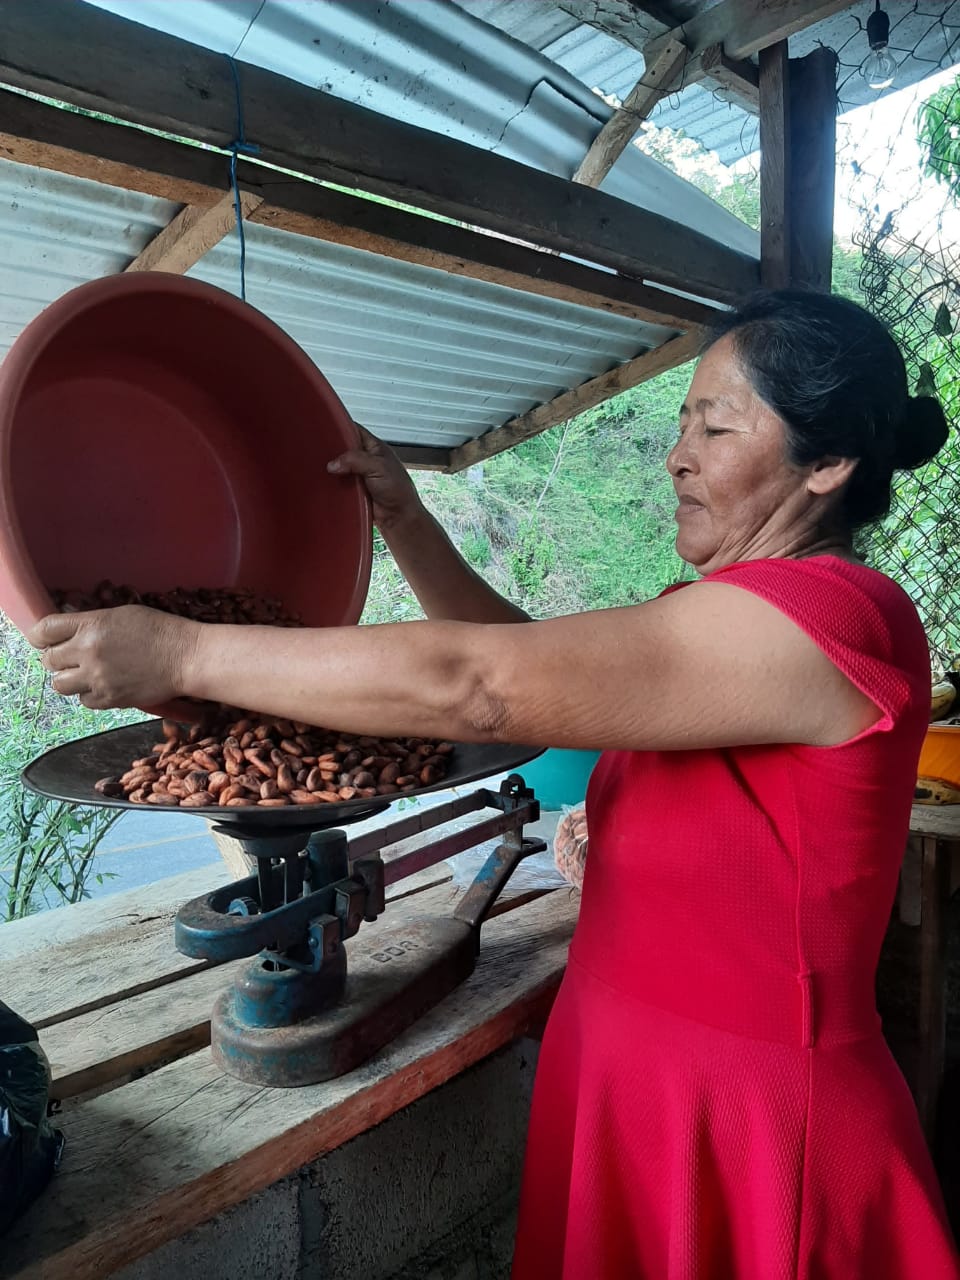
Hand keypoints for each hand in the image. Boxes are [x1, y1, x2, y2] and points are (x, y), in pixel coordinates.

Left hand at [28, 606, 197, 708]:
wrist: (186, 657)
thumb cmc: (161, 630)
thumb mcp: (122, 615)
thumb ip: (92, 623)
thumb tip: (72, 632)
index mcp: (91, 625)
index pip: (44, 630)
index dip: (40, 636)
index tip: (44, 640)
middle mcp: (88, 652)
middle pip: (49, 660)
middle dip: (57, 658)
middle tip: (71, 658)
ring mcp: (98, 678)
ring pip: (60, 685)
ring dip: (69, 679)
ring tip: (85, 674)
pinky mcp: (110, 698)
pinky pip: (84, 701)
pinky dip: (89, 694)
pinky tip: (103, 685)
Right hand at [328, 426, 422, 529]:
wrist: (398, 517)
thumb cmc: (397, 490)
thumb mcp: (377, 467)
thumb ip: (355, 460)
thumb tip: (333, 463)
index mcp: (374, 447)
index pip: (354, 430)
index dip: (341, 427)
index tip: (325, 427)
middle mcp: (366, 458)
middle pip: (344, 447)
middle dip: (333, 449)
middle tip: (318, 451)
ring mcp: (359, 473)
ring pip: (340, 465)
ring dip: (332, 468)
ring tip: (316, 466)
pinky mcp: (353, 488)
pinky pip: (339, 482)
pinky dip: (333, 482)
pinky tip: (324, 481)